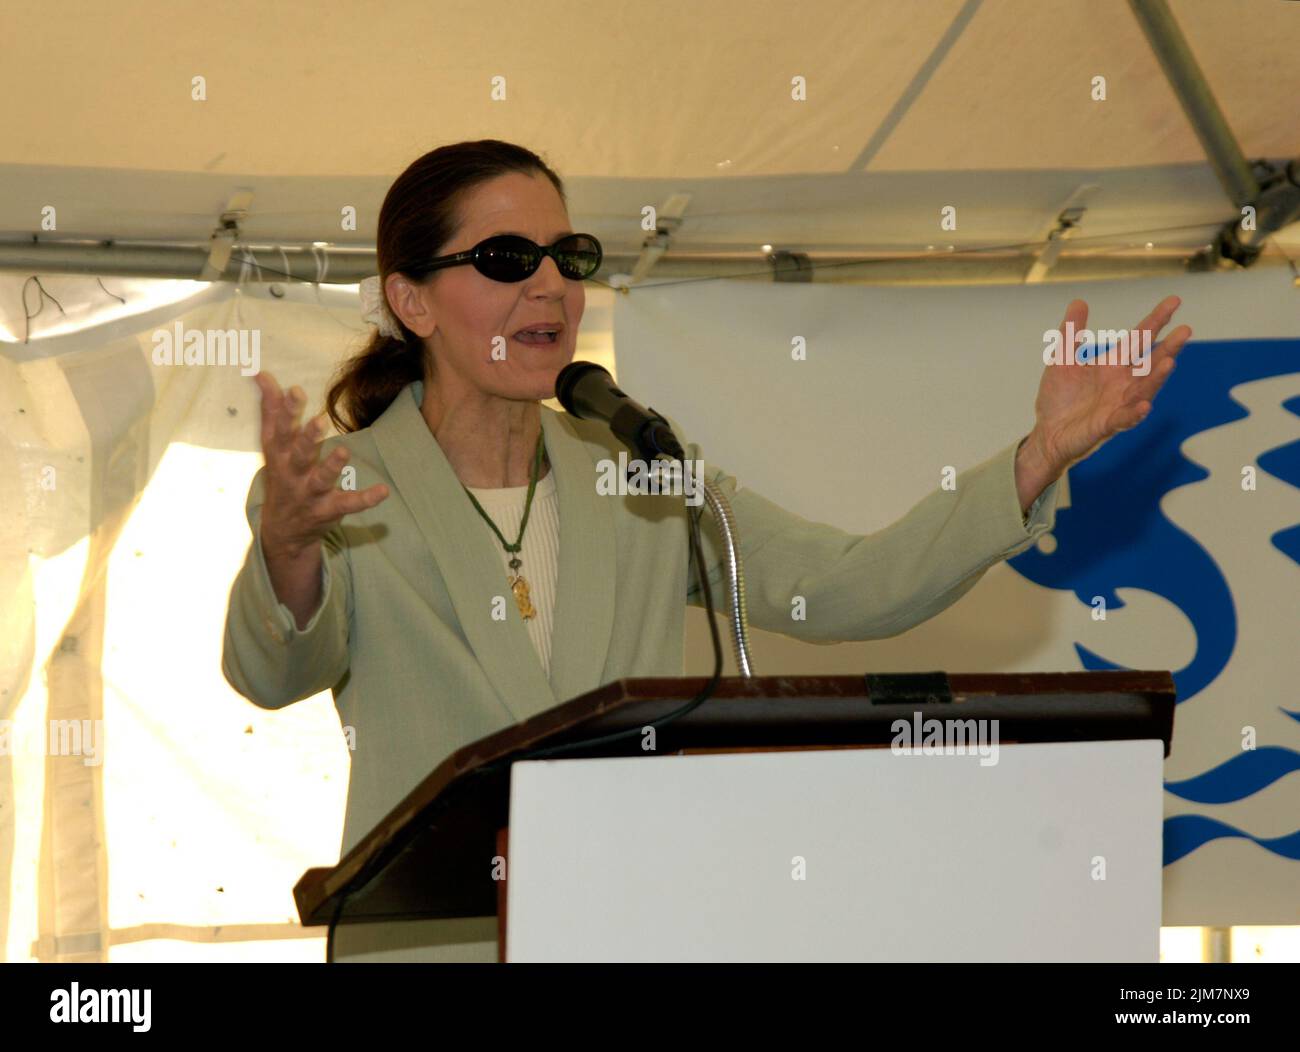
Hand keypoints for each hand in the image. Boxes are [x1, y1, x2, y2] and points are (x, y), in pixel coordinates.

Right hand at [253, 372, 388, 559]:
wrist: (283, 530)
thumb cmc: (282, 474)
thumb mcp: (272, 445)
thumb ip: (270, 409)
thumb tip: (262, 373)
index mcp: (280, 454)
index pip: (280, 430)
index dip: (286, 411)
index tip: (295, 390)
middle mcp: (293, 473)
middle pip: (300, 454)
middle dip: (308, 438)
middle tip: (320, 420)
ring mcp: (310, 493)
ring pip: (321, 479)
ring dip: (332, 467)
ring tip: (344, 451)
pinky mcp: (328, 510)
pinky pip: (349, 504)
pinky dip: (366, 499)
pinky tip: (383, 491)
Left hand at [1026, 295, 1190, 477]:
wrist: (1048, 433)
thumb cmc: (1060, 398)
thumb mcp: (1062, 360)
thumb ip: (1071, 333)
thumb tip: (1079, 301)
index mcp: (1113, 365)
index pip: (1140, 339)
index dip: (1157, 320)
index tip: (1174, 301)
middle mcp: (1123, 383)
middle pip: (1151, 362)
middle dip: (1168, 347)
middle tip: (1186, 330)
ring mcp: (1119, 405)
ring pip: (1144, 389)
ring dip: (1157, 377)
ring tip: (1170, 361)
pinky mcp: (1107, 425)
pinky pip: (1125, 419)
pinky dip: (1135, 412)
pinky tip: (1144, 405)